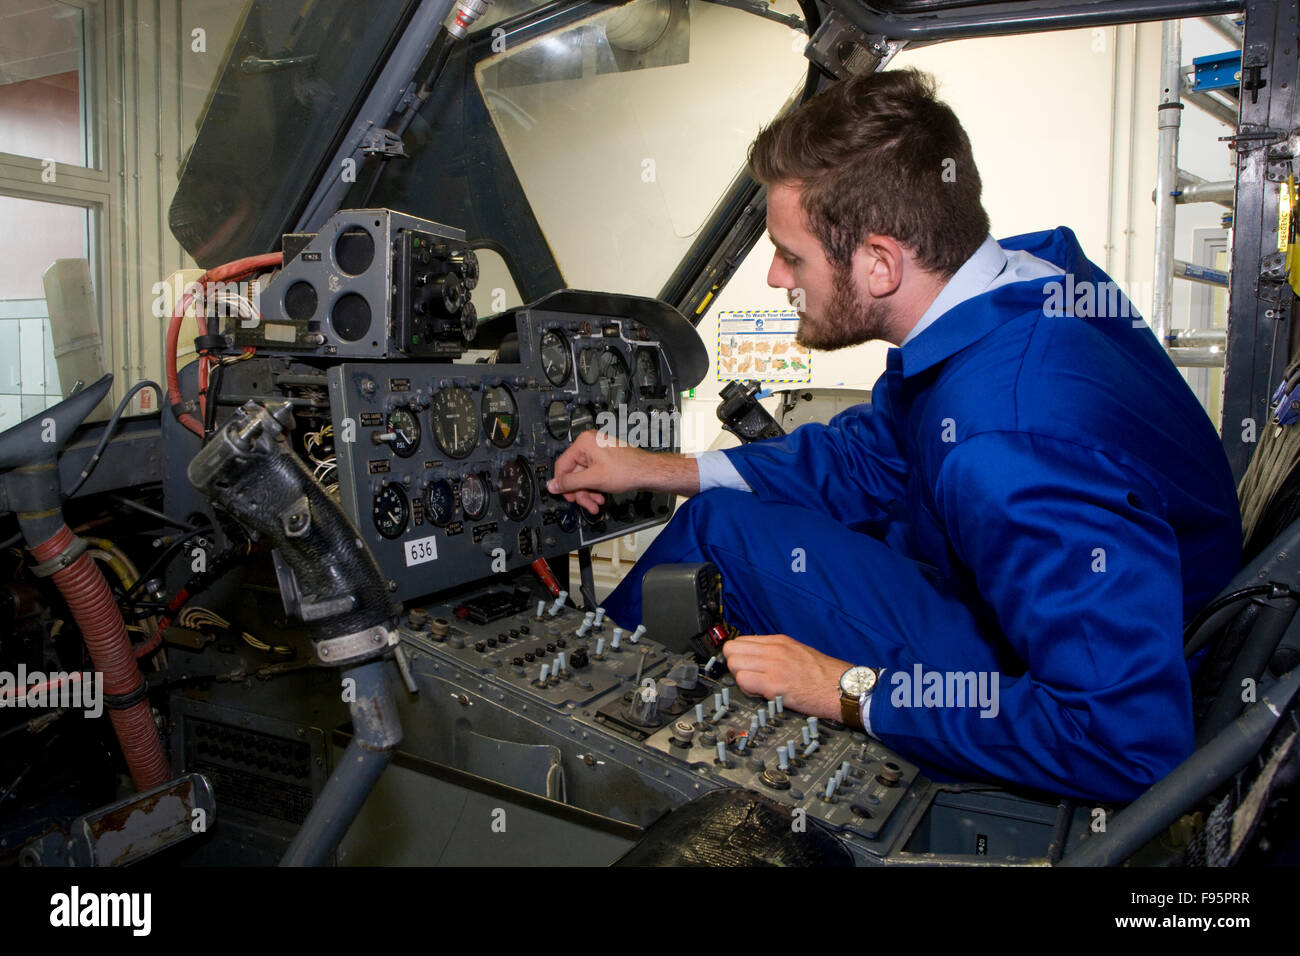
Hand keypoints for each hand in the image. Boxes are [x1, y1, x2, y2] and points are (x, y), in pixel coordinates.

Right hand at [546, 431, 646, 513]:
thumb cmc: (628, 470)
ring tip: (595, 504)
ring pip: (584, 477)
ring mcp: (598, 452)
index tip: (563, 496)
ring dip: (588, 492)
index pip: (562, 465)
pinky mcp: (605, 460)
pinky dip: (595, 487)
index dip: (562, 483)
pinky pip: (593, 475)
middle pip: (574, 473)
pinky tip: (600, 497)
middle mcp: (590, 444)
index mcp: (584, 443)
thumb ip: (570, 483)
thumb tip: (552, 485)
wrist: (648, 473)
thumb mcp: (593, 479)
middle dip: (580, 491)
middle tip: (584, 504)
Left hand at [722, 633, 849, 720]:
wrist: (842, 688)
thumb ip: (775, 652)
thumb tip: (754, 658)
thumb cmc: (824, 675)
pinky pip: (743, 681)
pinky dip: (747, 691)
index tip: (745, 666)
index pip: (740, 641)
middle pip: (731, 650)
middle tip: (748, 677)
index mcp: (779, 641)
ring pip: (734, 665)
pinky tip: (761, 695)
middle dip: (735, 666)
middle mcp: (774, 650)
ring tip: (756, 688)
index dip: (739, 656)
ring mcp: (774, 666)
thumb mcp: (798, 652)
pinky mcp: (775, 684)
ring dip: (741, 679)